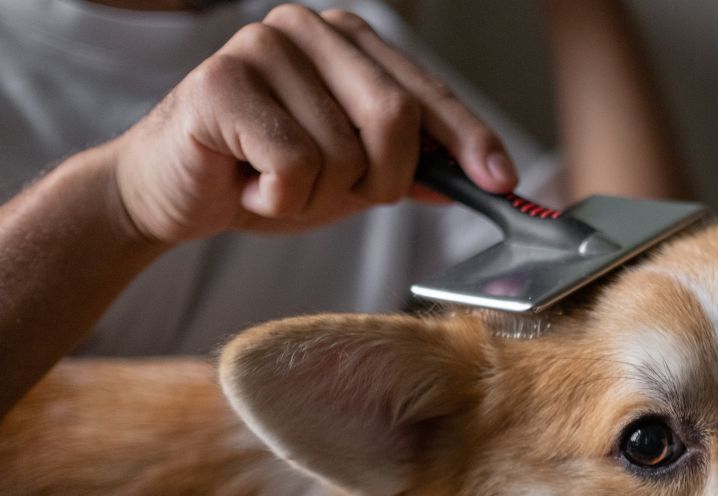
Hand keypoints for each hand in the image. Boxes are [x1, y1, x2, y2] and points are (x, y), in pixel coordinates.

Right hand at [107, 4, 514, 243]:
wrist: (170, 193)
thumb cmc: (263, 175)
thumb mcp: (353, 176)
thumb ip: (411, 167)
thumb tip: (480, 177)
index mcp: (348, 42)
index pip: (427, 91)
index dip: (470, 139)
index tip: (502, 181)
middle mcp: (307, 30)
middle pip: (395, 116)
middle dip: (383, 179)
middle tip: (345, 194)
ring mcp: (261, 48)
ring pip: (343, 153)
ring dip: (317, 197)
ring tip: (275, 184)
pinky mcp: (220, 83)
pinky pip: (293, 166)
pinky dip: (278, 199)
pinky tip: (247, 184)